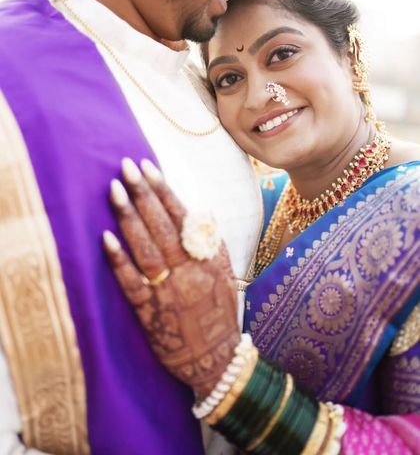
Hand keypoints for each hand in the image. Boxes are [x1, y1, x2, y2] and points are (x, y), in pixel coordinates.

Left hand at [103, 158, 239, 398]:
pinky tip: (105, 237)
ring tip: (115, 190)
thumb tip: (200, 207)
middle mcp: (189, 271)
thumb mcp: (225, 271)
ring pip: (146, 248)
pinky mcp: (150, 312)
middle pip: (162, 226)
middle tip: (125, 167)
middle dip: (143, 193)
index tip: (147, 166)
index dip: (163, 189)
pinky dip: (119, 260)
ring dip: (129, 218)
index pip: (182, 216)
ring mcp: (168, 291)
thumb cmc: (219, 310)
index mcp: (207, 258)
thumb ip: (212, 240)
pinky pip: (132, 283)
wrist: (215, 358)